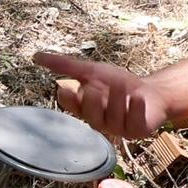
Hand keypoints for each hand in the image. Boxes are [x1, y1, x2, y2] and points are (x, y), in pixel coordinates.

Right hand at [34, 51, 172, 139]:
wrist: (151, 91)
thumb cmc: (119, 81)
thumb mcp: (92, 70)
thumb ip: (65, 65)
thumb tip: (36, 56)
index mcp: (84, 107)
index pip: (70, 105)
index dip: (70, 98)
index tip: (70, 87)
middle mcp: (98, 121)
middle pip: (89, 114)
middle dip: (94, 99)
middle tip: (97, 86)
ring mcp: (117, 128)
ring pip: (111, 117)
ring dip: (117, 98)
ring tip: (123, 86)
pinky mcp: (136, 131)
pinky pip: (132, 122)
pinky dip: (135, 108)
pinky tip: (137, 98)